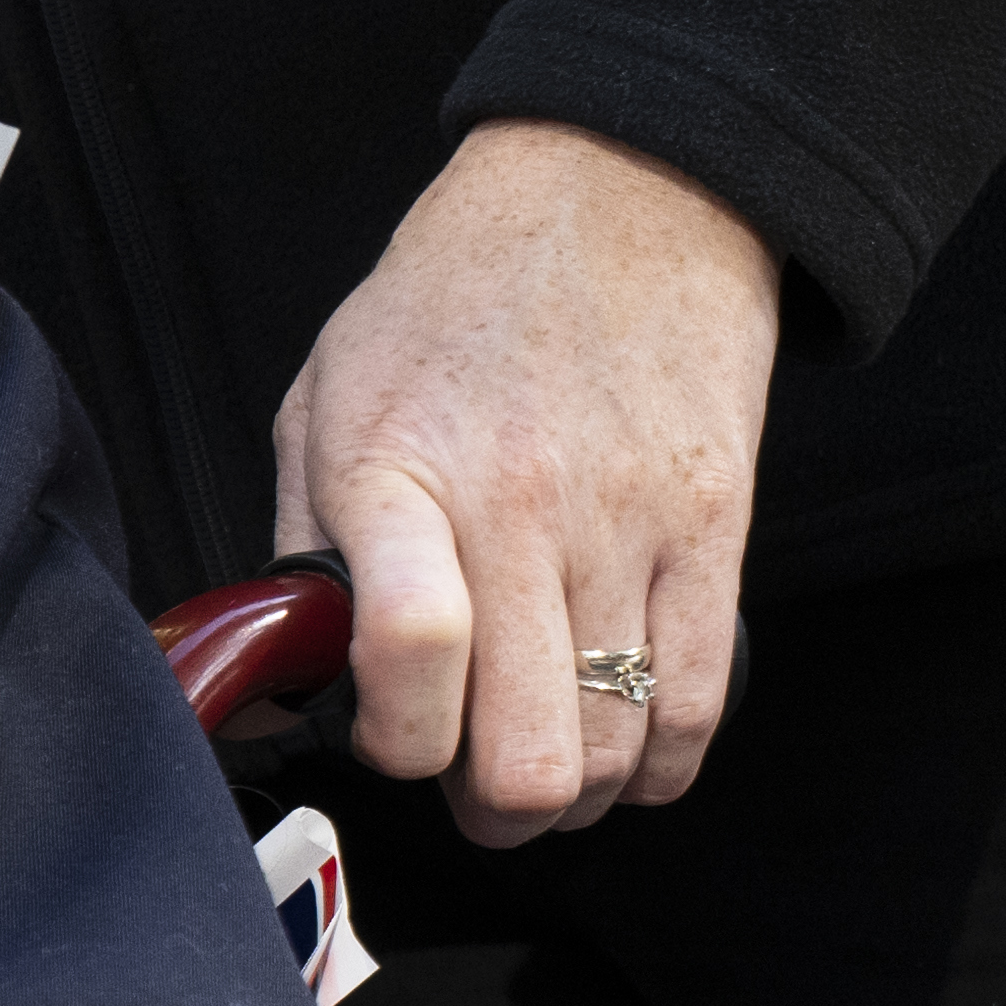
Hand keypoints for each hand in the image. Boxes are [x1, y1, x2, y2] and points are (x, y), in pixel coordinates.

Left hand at [268, 118, 781, 845]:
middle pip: (524, 749)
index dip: (394, 741)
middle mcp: (516, 506)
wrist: (619, 195)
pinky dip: (658, 763)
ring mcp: (628, 523)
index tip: (388, 741)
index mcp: (397, 469)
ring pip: (612, 748)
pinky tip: (622, 748)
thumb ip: (308, 536)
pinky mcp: (718, 528)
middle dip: (488, 810)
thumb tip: (286, 668)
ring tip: (542, 765)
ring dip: (571, 793)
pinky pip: (699, 704)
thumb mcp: (328, 394)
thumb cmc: (454, 299)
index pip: (408, 648)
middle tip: (470, 790)